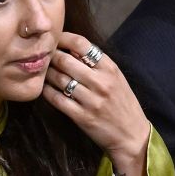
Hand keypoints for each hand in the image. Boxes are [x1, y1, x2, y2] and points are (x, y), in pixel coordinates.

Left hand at [42, 32, 149, 175]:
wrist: (132, 136)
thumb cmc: (123, 104)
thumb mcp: (116, 79)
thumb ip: (97, 64)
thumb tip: (70, 48)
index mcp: (110, 69)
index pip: (82, 44)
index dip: (63, 39)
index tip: (55, 39)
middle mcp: (101, 82)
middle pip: (66, 60)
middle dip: (50, 56)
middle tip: (42, 56)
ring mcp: (91, 100)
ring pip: (59, 79)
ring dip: (46, 73)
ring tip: (42, 72)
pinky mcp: (82, 117)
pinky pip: (57, 99)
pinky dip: (47, 91)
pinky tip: (44, 88)